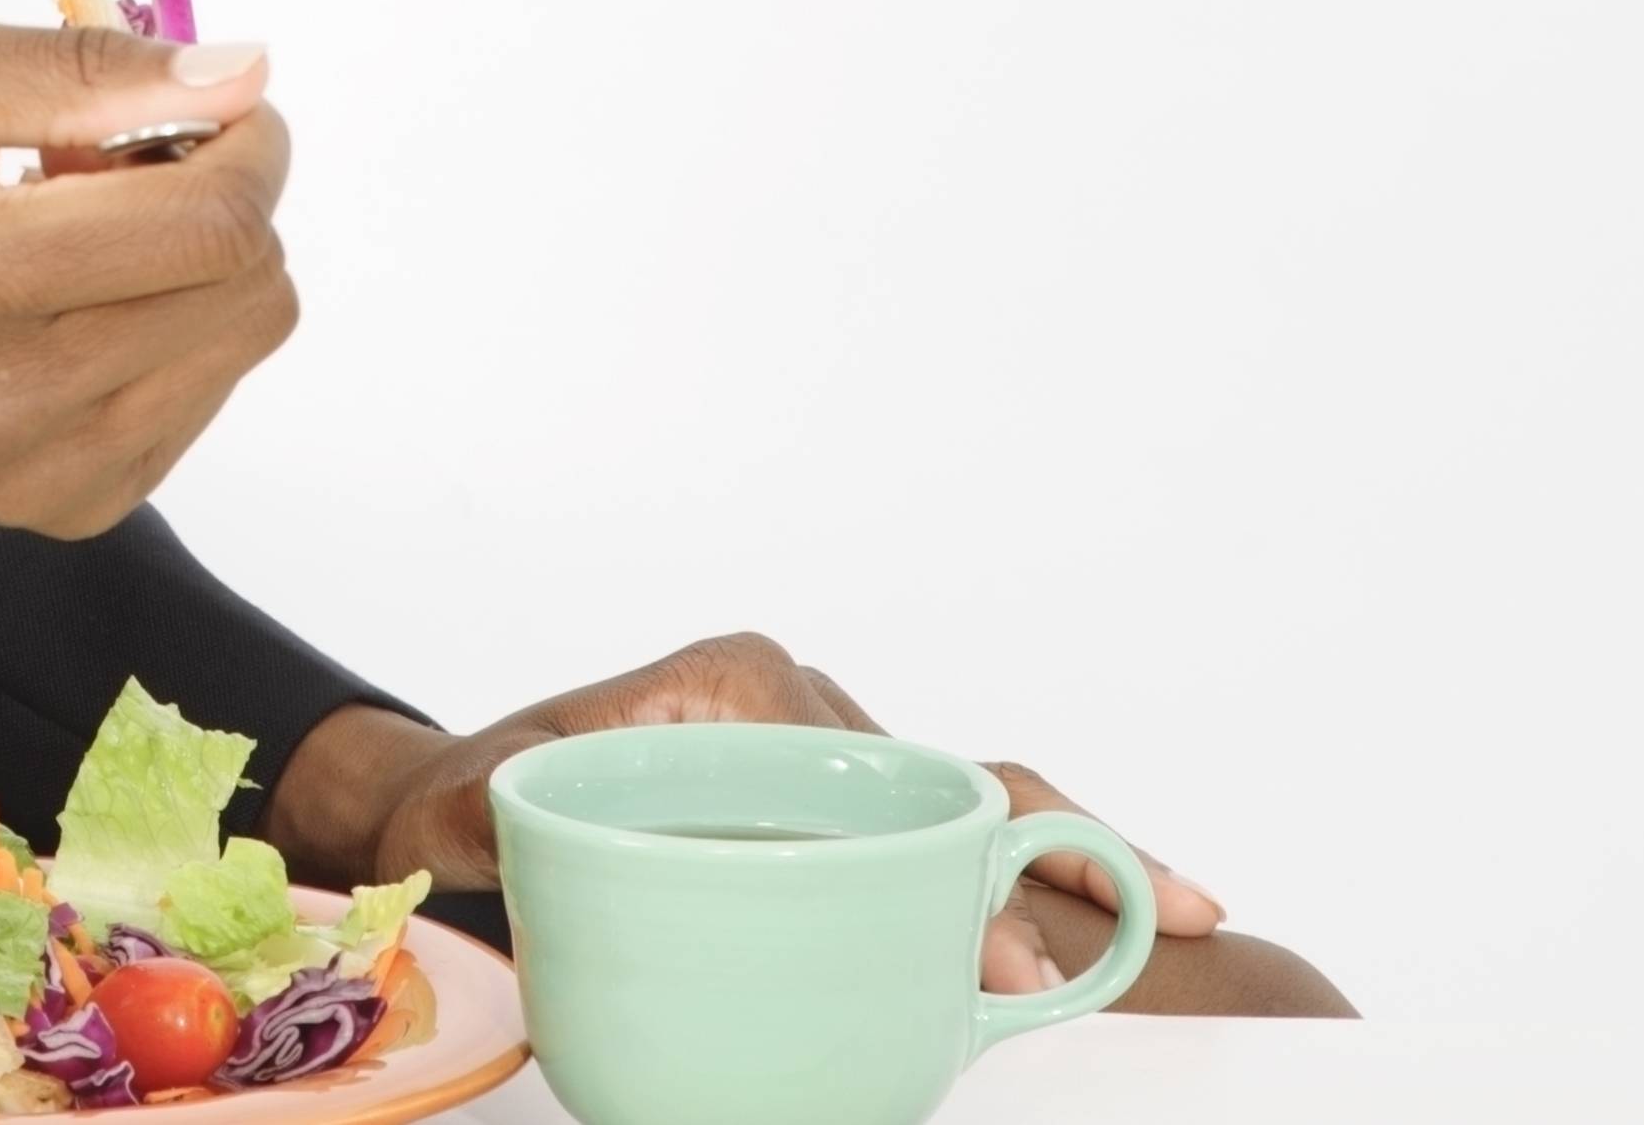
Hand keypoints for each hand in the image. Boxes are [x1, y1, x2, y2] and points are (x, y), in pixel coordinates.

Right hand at [0, 11, 291, 589]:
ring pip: (243, 339)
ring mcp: (39, 475)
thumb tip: (238, 75)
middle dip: (225, 191)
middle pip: (247, 285)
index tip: (205, 101)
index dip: (244, 142)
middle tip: (124, 158)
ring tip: (90, 230)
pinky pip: (204, 396)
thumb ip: (72, 68)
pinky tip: (75, 299)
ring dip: (200, 260)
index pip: (204, 225)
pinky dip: (171, 327)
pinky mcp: (64, 509)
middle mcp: (3, 403)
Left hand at [258, 637, 1228, 995]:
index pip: (864, 760)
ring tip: (1185, 914)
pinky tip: (1125, 925)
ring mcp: (831, 764)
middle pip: (948, 782)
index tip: (985, 940)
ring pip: (974, 812)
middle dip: (1042, 864)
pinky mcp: (841, 819)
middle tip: (1089, 960)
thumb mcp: (477, 800)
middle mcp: (802, 711)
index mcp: (737, 684)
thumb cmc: (470, 802)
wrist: (459, 807)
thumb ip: (498, 816)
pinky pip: (949, 848)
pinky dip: (1038, 885)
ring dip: (1073, 872)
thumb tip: (503, 838)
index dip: (935, 851)